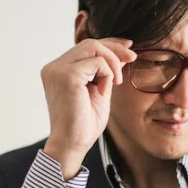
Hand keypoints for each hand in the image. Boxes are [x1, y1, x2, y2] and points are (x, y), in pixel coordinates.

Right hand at [40, 37, 136, 177]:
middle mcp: (54, 67)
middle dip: (115, 48)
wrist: (72, 144)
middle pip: (89, 42)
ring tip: (117, 82)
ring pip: (93, 47)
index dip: (108, 44)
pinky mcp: (66, 76)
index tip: (128, 47)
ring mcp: (58, 70)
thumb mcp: (99, 91)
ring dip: (112, 62)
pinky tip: (104, 92)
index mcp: (58, 70)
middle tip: (133, 58)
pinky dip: (107, 74)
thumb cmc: (84, 124)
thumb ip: (105, 72)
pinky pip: (97, 62)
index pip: (85, 47)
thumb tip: (121, 53)